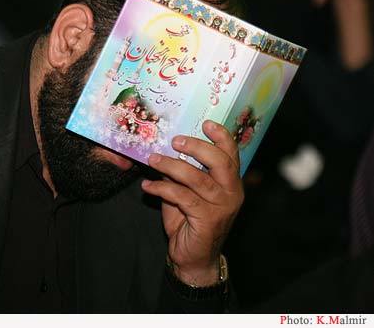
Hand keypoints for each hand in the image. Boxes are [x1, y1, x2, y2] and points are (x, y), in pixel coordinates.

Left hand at [141, 120, 243, 285]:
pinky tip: (148, 186)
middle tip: (175, 141)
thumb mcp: (188, 192)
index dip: (221, 136)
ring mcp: (221, 207)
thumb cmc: (190, 221)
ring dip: (170, 166)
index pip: (232, 154)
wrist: (193, 257)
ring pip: (196, 178)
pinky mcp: (207, 220)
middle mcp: (232, 193)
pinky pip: (181, 197)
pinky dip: (161, 188)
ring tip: (152, 160)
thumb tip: (165, 149)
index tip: (205, 123)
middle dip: (197, 147)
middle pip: (220, 162)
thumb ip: (183, 173)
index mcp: (231, 182)